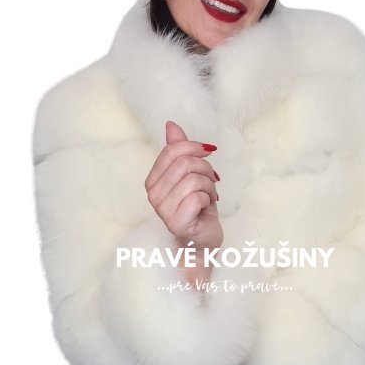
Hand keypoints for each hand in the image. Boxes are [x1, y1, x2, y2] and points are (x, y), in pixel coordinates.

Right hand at [145, 120, 221, 248]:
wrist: (202, 240)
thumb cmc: (196, 208)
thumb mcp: (189, 173)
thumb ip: (178, 150)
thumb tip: (170, 125)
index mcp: (153, 179)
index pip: (172, 150)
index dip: (194, 147)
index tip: (208, 152)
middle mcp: (153, 194)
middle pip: (185, 163)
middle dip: (206, 169)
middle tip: (211, 180)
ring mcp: (162, 210)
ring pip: (194, 180)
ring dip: (209, 186)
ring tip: (208, 196)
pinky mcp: (176, 222)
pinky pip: (198, 197)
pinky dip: (209, 200)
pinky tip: (206, 208)